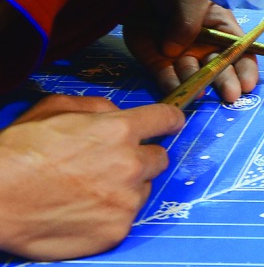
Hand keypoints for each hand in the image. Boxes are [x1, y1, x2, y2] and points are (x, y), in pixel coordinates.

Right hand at [0, 95, 183, 260]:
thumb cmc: (19, 152)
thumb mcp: (55, 108)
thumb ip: (96, 106)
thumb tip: (116, 112)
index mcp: (119, 130)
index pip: (167, 119)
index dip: (170, 120)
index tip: (171, 124)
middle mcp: (130, 164)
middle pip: (159, 158)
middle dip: (142, 158)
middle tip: (114, 164)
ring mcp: (125, 201)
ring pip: (143, 189)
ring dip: (127, 187)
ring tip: (91, 189)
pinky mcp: (116, 230)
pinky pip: (127, 217)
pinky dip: (111, 214)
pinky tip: (85, 210)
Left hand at [124, 0, 258, 103]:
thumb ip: (189, 20)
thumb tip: (175, 50)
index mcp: (221, 28)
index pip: (240, 51)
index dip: (246, 68)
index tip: (247, 84)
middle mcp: (205, 46)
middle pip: (220, 68)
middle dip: (227, 83)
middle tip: (230, 97)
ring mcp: (181, 56)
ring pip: (193, 76)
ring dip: (197, 86)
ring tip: (198, 92)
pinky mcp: (157, 62)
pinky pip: (166, 77)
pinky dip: (170, 85)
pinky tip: (176, 92)